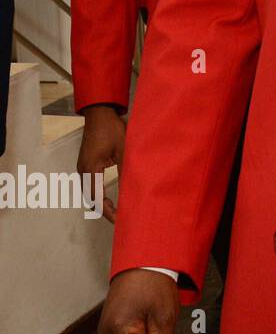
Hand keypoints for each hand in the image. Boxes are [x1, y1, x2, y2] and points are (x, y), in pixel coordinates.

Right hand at [77, 105, 122, 222]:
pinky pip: (91, 185)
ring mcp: (83, 167)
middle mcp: (83, 170)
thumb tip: (134, 190)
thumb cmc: (112, 129)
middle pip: (91, 198)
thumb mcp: (124, 150)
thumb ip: (127, 170)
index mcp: (90, 169)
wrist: (100, 114)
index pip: (97, 197)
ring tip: (117, 212)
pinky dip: (100, 195)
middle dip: (105, 210)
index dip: (108, 210)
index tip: (119, 220)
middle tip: (120, 220)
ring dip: (101, 203)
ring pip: (90, 192)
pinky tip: (111, 198)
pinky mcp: (87, 164)